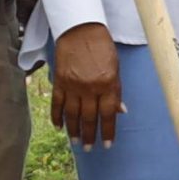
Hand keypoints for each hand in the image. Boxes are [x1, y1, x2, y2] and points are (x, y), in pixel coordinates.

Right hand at [51, 23, 123, 147]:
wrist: (81, 31)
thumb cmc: (103, 49)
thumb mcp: (116, 68)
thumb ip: (116, 91)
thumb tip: (120, 112)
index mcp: (108, 84)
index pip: (108, 114)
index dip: (107, 131)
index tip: (107, 144)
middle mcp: (90, 87)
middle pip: (89, 117)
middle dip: (89, 135)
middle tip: (89, 148)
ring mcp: (73, 85)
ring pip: (72, 114)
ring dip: (74, 131)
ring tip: (76, 143)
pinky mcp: (59, 81)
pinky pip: (57, 104)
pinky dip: (57, 117)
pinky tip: (59, 127)